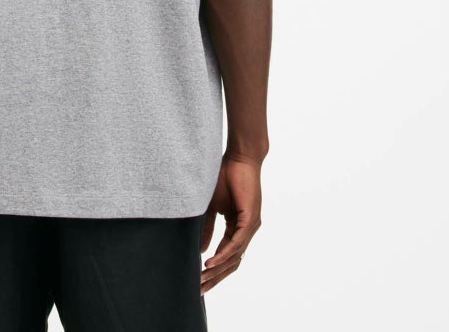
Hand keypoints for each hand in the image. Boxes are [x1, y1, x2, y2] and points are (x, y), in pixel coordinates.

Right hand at [200, 151, 262, 293]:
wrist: (239, 157)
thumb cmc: (225, 177)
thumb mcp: (211, 206)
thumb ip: (207, 228)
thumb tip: (202, 250)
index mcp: (237, 227)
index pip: (226, 255)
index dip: (213, 270)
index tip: (198, 281)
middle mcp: (246, 230)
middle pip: (232, 262)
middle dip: (215, 277)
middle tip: (199, 290)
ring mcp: (250, 226)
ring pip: (234, 256)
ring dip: (217, 269)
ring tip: (202, 278)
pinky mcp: (250, 219)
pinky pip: (237, 243)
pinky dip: (224, 254)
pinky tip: (211, 262)